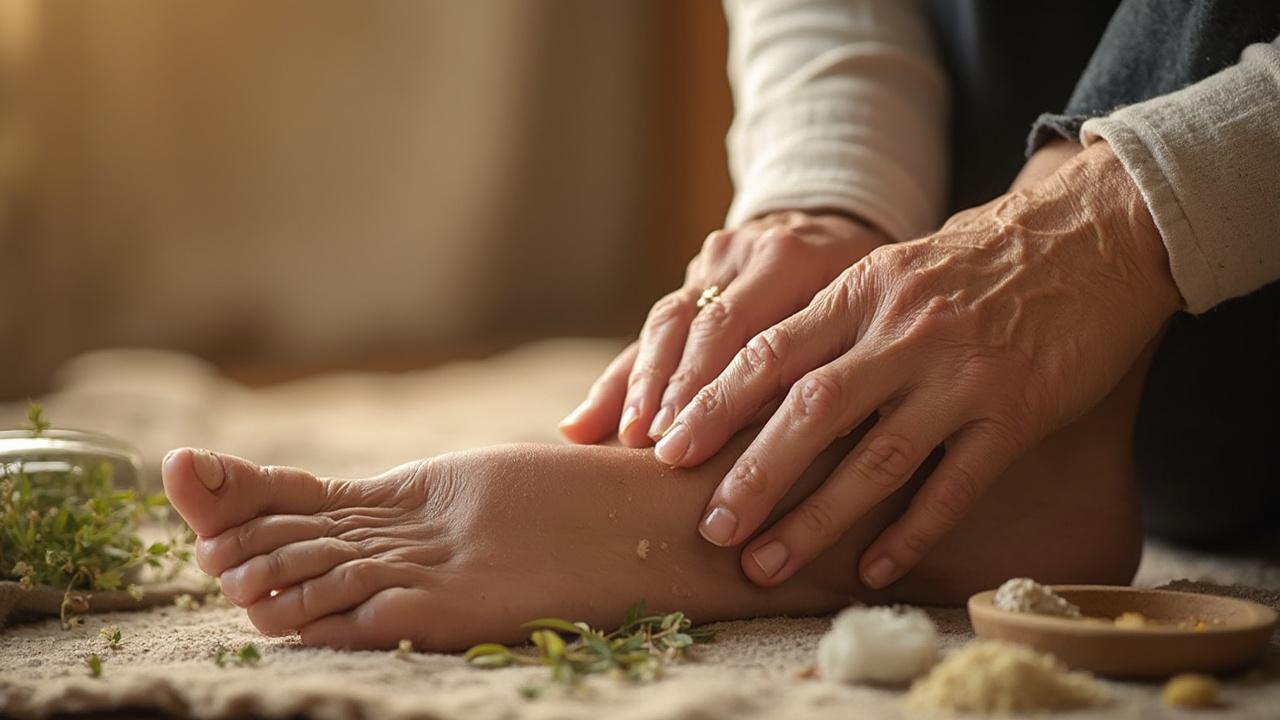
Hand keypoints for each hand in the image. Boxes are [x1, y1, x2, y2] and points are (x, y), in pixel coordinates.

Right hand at [559, 211, 886, 445]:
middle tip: (649, 444)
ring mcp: (710, 261)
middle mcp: (741, 253)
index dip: (710, 388)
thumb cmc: (868, 294)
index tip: (690, 442)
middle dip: (667, 390)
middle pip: (691, 325)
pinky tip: (580, 429)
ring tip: (619, 439)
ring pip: (662, 324)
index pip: (740, 329)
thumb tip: (815, 437)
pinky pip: (650, 334)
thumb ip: (833, 361)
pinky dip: (619, 382)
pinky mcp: (690, 278)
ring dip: (636, 387)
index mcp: (790, 259)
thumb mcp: (867, 316)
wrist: (838, 223)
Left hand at [656, 141, 1181, 587]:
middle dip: (752, 475)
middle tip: (710, 527)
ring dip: (815, 519)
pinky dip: (909, 532)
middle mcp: (905, 331)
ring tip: (766, 563)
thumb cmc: (976, 260)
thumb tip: (747, 371)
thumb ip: (831, 318)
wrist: (1092, 235)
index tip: (667, 450)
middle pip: (810, 411)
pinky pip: (955, 485)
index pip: (771, 351)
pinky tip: (871, 569)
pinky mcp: (1016, 412)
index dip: (714, 405)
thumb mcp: (893, 268)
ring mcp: (962, 374)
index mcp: (862, 289)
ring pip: (876, 459)